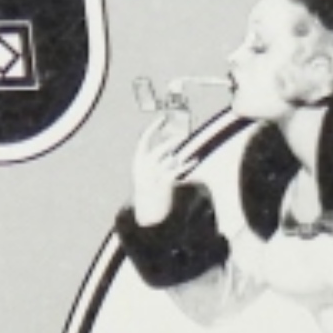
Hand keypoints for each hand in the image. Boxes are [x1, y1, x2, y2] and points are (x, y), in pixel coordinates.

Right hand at [132, 108, 196, 226]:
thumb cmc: (149, 193)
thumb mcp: (146, 174)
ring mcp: (153, 175)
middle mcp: (145, 166)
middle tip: (182, 135)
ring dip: (181, 155)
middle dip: (173, 141)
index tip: (163, 118)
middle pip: (161, 148)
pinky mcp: (163, 183)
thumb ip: (155, 161)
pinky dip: (187, 164)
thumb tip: (170, 148)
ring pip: (170, 158)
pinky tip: (195, 160)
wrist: (147, 214)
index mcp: (138, 161)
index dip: (153, 127)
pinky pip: (178, 170)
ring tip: (190, 151)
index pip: (144, 139)